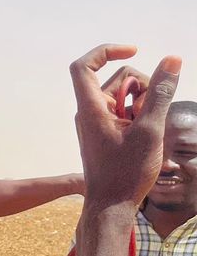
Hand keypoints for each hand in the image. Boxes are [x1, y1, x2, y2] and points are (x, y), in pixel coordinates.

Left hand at [70, 46, 181, 210]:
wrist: (111, 204)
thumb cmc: (126, 172)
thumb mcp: (150, 129)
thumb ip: (160, 93)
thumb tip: (172, 61)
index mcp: (90, 108)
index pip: (83, 66)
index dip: (106, 51)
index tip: (134, 50)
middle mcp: (89, 111)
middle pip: (117, 78)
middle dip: (142, 86)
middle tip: (151, 113)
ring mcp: (97, 121)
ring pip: (125, 94)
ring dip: (143, 102)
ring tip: (147, 128)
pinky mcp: (106, 130)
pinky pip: (125, 110)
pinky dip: (139, 115)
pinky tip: (145, 134)